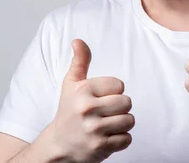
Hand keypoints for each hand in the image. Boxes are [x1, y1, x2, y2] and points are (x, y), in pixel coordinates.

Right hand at [41, 39, 133, 162]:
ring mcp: (94, 130)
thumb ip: (79, 61)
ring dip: (122, 123)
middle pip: (127, 102)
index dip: (113, 91)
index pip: (119, 85)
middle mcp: (87, 109)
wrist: (59, 145)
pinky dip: (121, 139)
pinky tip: (107, 137)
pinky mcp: (101, 147)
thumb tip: (78, 40)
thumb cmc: (69, 110)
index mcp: (83, 91)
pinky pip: (127, 139)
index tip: (101, 97)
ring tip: (107, 124)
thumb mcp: (71, 84)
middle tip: (106, 112)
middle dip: (120, 108)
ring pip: (130, 120)